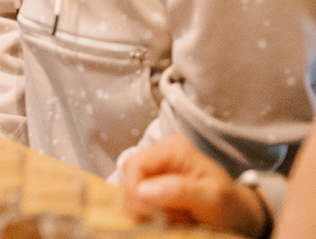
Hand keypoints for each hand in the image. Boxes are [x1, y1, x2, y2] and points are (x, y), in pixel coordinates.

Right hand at [120, 136, 267, 236]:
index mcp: (172, 149)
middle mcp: (158, 155)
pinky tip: (166, 218)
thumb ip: (179, 191)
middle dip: (142, 203)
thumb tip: (142, 190)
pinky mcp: (151, 186)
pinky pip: (135, 200)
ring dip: (145, 211)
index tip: (155, 214)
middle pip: (128, 178)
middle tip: (167, 219)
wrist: (239, 217)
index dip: (137, 192)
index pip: (134, 166)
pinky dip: (147, 214)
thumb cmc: (230, 206)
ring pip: (129, 191)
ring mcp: (154, 171)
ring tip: (171, 219)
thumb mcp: (212, 198)